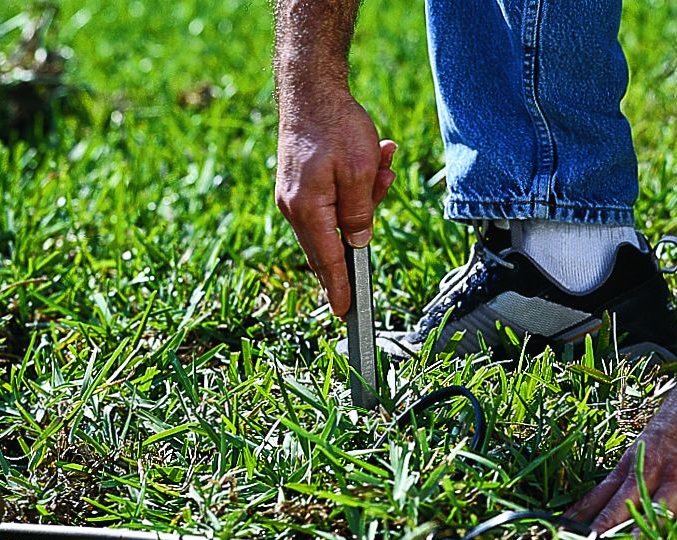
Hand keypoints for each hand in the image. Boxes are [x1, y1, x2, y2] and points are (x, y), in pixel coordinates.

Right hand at [275, 93, 395, 316]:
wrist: (309, 90)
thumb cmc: (335, 127)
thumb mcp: (359, 172)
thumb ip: (360, 213)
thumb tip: (358, 243)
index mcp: (308, 210)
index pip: (328, 261)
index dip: (339, 288)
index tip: (345, 312)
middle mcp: (295, 208)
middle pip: (331, 242)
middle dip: (363, 226)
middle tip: (380, 185)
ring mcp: (294, 197)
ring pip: (337, 218)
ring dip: (365, 196)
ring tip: (382, 162)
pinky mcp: (299, 185)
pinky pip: (333, 199)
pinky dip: (356, 186)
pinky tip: (376, 158)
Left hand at [567, 373, 676, 532]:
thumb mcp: (650, 442)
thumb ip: (639, 473)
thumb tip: (621, 503)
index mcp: (633, 464)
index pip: (599, 495)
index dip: (579, 518)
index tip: (557, 535)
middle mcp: (653, 473)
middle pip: (620, 509)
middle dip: (601, 534)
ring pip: (659, 514)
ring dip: (645, 539)